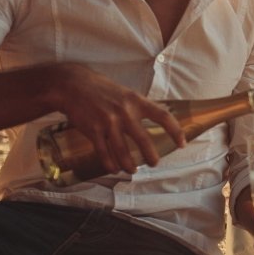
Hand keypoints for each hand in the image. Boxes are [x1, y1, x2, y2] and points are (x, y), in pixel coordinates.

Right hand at [49, 63, 184, 174]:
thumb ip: (138, 106)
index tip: (182, 143)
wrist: (72, 84)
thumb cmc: (101, 89)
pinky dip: (110, 163)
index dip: (175, 131)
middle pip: (144, 140)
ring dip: (129, 165)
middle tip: (154, 163)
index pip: (163, 116)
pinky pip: (104, 152)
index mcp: (136, 101)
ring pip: (123, 151)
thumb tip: (156, 119)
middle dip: (151, 156)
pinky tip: (114, 168)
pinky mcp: (93, 130)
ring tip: (132, 170)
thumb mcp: (125, 93)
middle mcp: (124, 112)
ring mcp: (108, 122)